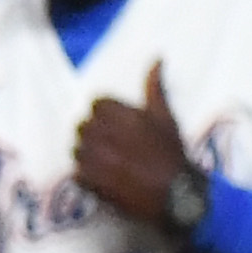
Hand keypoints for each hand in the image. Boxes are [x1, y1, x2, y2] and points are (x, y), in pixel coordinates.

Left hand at [69, 62, 201, 234]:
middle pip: (83, 125)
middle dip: (97, 134)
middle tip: (116, 147)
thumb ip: (154, 88)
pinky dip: (88, 177)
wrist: (175, 195)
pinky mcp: (88, 181)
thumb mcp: (165, 117)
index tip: (119, 127)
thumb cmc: (171, 153)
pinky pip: (76, 173)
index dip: (107, 115)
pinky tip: (107, 180)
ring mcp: (92, 157)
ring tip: (112, 164)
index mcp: (119, 114)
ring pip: (77, 149)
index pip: (96, 104)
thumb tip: (157, 58)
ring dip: (89, 155)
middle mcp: (102, 133)